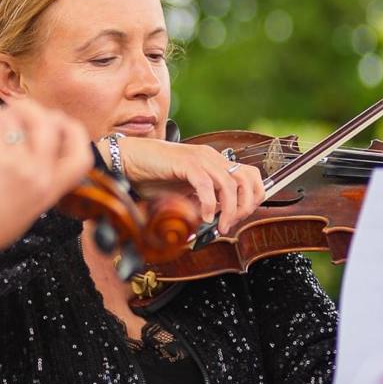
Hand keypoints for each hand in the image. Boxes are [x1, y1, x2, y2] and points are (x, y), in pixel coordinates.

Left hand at [0, 97, 92, 349]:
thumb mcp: (16, 211)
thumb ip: (25, 184)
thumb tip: (9, 145)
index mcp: (50, 193)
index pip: (83, 155)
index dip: (71, 130)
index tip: (49, 118)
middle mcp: (42, 178)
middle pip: (53, 123)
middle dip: (27, 109)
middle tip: (4, 113)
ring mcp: (23, 167)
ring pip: (16, 117)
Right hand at [112, 136, 264, 235]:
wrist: (130, 159)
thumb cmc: (153, 175)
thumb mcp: (184, 192)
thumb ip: (200, 203)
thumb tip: (214, 222)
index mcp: (214, 162)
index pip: (250, 176)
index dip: (252, 198)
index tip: (239, 217)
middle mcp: (211, 157)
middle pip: (248, 179)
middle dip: (245, 206)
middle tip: (231, 223)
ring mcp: (200, 158)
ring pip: (230, 184)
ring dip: (229, 210)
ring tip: (220, 226)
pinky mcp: (186, 163)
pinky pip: (206, 185)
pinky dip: (208, 204)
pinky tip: (204, 217)